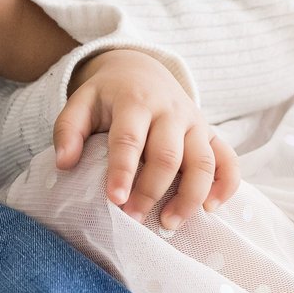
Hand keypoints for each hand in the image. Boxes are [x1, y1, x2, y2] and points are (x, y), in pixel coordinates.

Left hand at [51, 49, 239, 229]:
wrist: (142, 69)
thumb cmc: (108, 96)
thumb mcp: (81, 102)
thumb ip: (68, 129)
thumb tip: (64, 163)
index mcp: (135, 102)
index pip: (130, 138)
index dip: (123, 170)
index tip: (114, 200)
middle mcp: (170, 111)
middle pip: (167, 156)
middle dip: (151, 191)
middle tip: (132, 219)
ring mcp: (195, 122)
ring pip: (202, 162)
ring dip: (189, 196)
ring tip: (169, 223)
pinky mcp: (211, 133)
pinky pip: (229, 160)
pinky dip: (227, 185)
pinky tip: (212, 208)